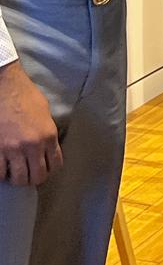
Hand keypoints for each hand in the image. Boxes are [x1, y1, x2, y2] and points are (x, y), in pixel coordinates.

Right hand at [0, 61, 61, 185]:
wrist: (5, 86)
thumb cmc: (25, 95)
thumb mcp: (44, 113)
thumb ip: (47, 132)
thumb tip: (46, 147)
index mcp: (49, 135)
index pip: (55, 164)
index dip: (50, 169)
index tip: (43, 168)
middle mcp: (33, 145)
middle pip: (37, 176)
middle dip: (33, 178)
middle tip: (28, 173)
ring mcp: (13, 149)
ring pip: (18, 179)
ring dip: (17, 178)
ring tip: (14, 172)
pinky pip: (0, 173)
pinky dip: (1, 173)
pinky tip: (2, 166)